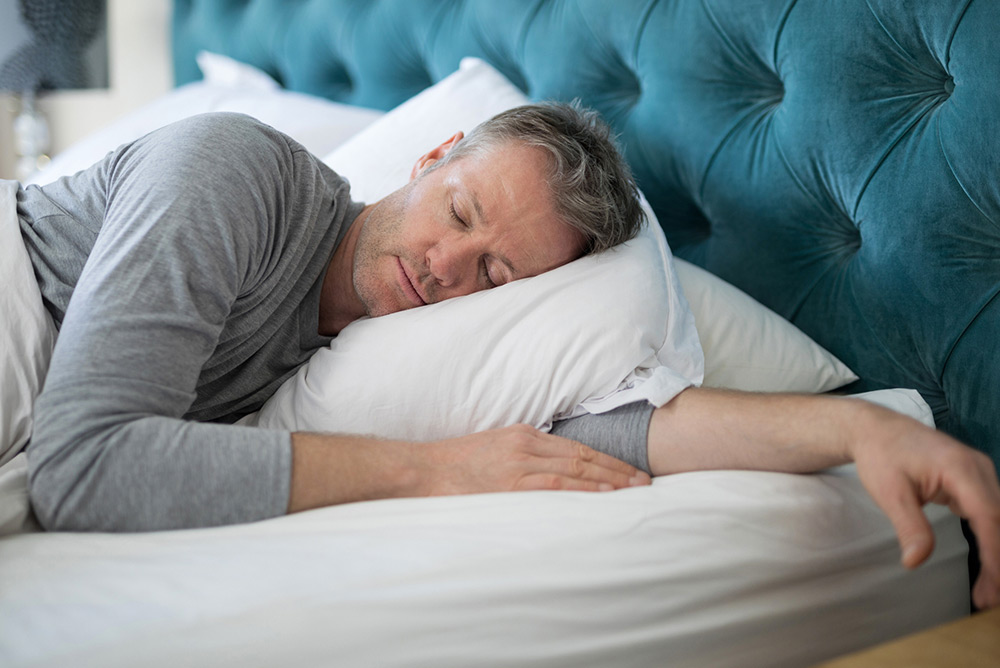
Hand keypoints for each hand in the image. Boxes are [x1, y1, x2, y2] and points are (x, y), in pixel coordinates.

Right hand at [421, 424, 650, 496]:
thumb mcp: (492, 450)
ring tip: (635, 490)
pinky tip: (605, 495)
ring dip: (610, 480)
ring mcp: (519, 464)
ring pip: (577, 469)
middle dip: (618, 469)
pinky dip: (584, 488)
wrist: (420, 470)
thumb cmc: (452, 466)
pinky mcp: (510, 483)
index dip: (606, 459)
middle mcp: (526, 445)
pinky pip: (557, 485)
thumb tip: (548, 472)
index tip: (629, 470)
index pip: (576, 447)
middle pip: (583, 455)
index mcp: (523, 435)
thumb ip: (520, 457)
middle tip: (645, 481)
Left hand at [848, 402, 999, 608]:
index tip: (993, 583)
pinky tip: (988, 567)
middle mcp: (978, 468)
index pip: (988, 516)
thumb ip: (909, 527)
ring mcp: (980, 473)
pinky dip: (991, 540)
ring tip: (989, 590)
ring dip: (997, 554)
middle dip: (999, 562)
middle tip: (989, 599)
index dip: (994, 553)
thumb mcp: (890, 493)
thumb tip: (915, 562)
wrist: (876, 429)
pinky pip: (990, 514)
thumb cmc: (881, 455)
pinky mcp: (974, 481)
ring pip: (998, 519)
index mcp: (960, 467)